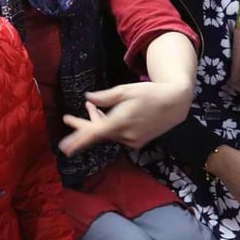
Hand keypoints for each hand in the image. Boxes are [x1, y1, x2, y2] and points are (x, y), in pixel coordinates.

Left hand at [59, 81, 190, 155]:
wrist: (175, 104)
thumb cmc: (150, 93)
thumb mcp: (126, 90)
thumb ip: (106, 97)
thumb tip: (88, 98)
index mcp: (121, 122)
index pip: (95, 134)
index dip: (79, 140)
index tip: (65, 148)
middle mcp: (126, 135)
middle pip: (98, 133)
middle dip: (82, 126)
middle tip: (66, 119)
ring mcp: (132, 140)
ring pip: (107, 133)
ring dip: (97, 122)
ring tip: (90, 107)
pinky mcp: (137, 141)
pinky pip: (116, 135)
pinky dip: (108, 126)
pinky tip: (104, 114)